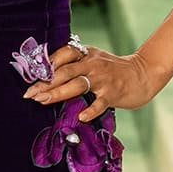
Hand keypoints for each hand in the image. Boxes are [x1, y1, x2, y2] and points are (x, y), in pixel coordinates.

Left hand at [22, 39, 163, 122]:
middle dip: (45, 83)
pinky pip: (99, 103)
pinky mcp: (113, 93)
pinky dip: (90, 110)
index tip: (31, 77)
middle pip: (65, 72)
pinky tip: (81, 117)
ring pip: (77, 85)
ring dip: (58, 93)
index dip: (45, 65)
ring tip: (43, 101)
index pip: (62, 55)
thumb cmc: (113, 70)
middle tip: (30, 93)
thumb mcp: (93, 60)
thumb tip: (46, 77)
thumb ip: (74, 65)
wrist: (143, 74)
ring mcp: (103, 79)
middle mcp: (92, 64)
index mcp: (86, 54)